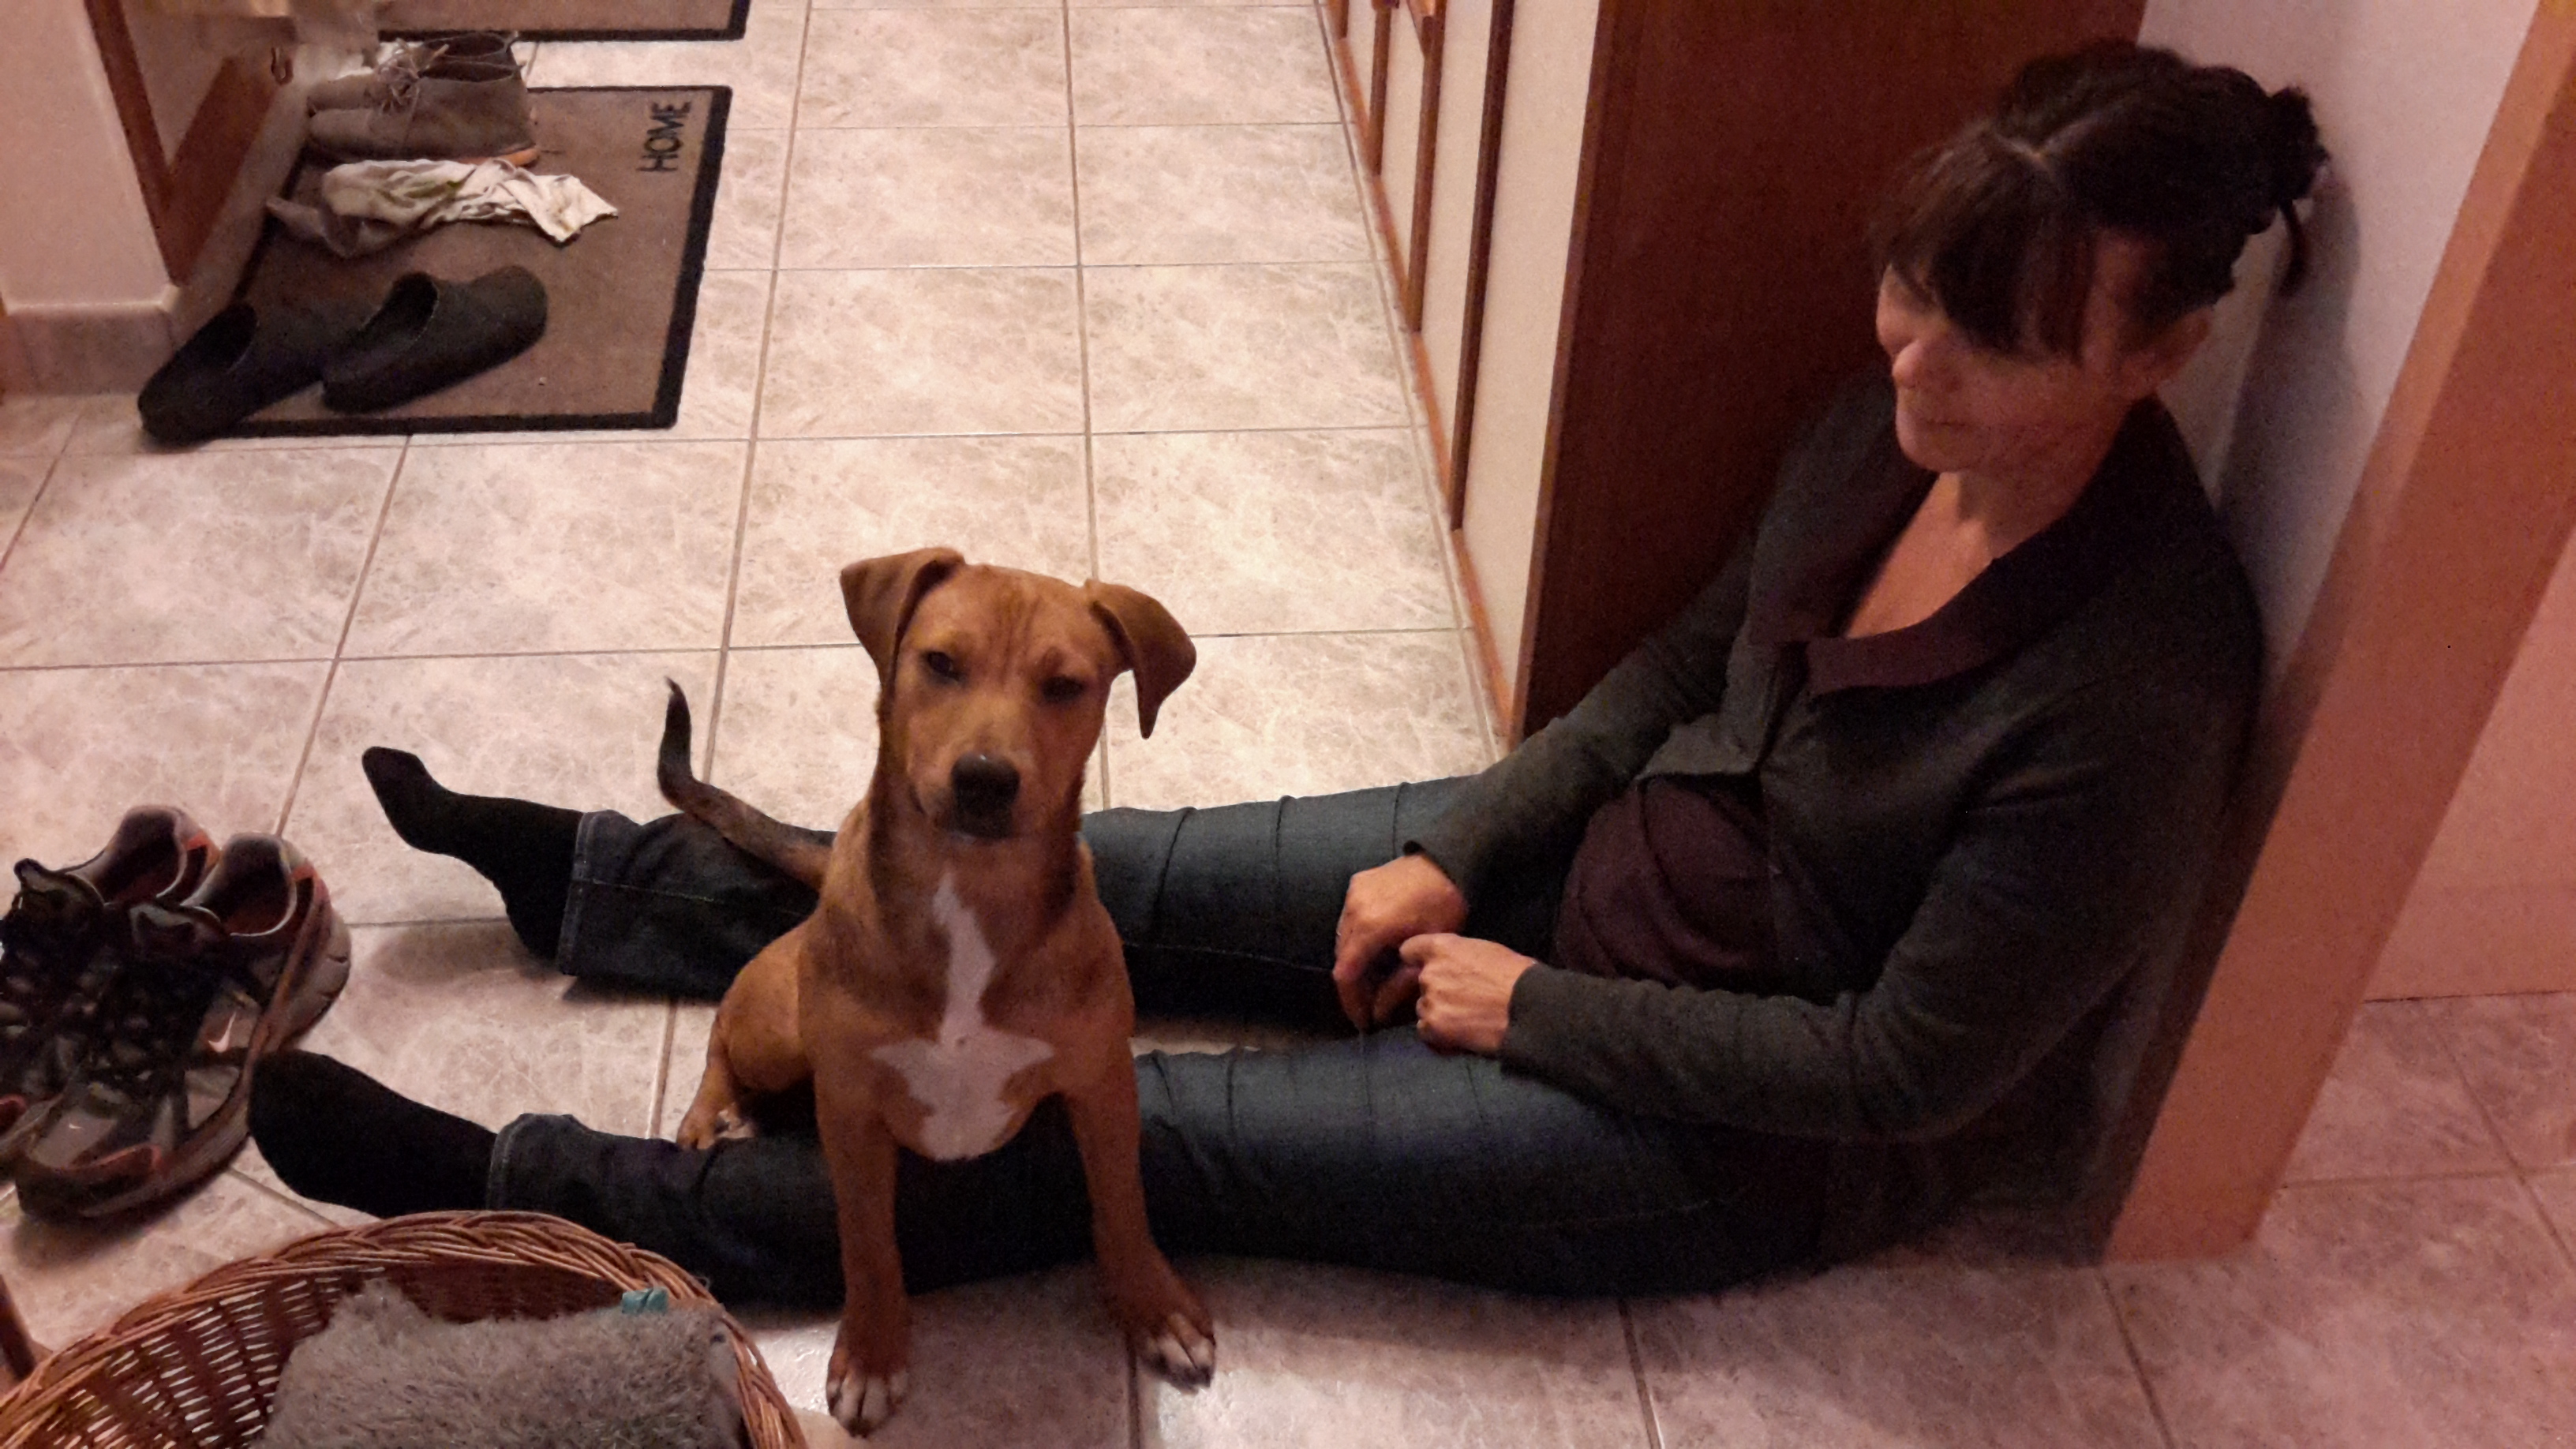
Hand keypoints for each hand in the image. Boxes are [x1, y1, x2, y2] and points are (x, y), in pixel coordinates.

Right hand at [1332, 854, 1467, 1028]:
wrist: (1448, 861)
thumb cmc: (1445, 905)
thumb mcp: (1426, 948)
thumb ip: (1399, 982)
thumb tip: (1379, 1013)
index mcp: (1370, 926)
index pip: (1346, 975)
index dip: (1351, 1003)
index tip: (1363, 1021)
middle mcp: (1353, 908)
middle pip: (1341, 958)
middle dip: (1353, 986)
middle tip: (1371, 1005)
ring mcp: (1353, 893)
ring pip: (1342, 939)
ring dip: (1354, 962)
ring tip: (1373, 981)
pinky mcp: (1357, 883)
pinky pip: (1348, 919)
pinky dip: (1357, 939)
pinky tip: (1374, 950)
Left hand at [1405, 934, 1536, 1055]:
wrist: (1526, 1008)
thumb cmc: (1516, 975)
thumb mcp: (1485, 950)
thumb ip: (1459, 956)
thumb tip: (1455, 964)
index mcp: (1442, 948)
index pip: (1409, 949)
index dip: (1416, 959)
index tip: (1425, 965)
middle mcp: (1429, 973)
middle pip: (1419, 981)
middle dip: (1435, 988)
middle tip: (1459, 998)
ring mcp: (1429, 1001)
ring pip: (1423, 1006)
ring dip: (1437, 1011)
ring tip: (1462, 1018)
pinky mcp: (1433, 1028)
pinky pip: (1425, 1030)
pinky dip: (1438, 1033)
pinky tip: (1458, 1033)